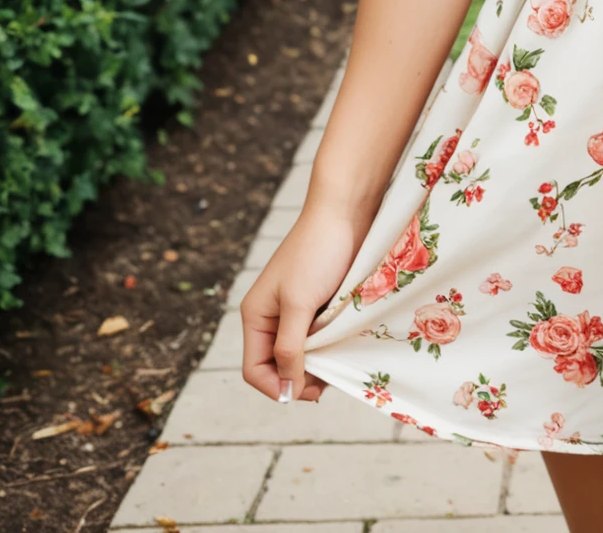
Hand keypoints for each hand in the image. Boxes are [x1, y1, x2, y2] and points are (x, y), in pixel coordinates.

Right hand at [240, 200, 363, 403]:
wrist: (346, 210)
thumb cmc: (318, 252)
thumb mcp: (299, 303)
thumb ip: (290, 347)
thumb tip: (288, 389)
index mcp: (256, 316)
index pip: (255, 370)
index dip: (278, 387)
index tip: (309, 392)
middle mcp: (272, 316)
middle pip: (278, 365)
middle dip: (299, 378)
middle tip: (328, 381)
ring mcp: (296, 309)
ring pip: (300, 353)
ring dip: (317, 363)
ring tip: (337, 364)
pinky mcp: (320, 302)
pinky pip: (319, 336)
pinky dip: (328, 346)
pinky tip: (343, 346)